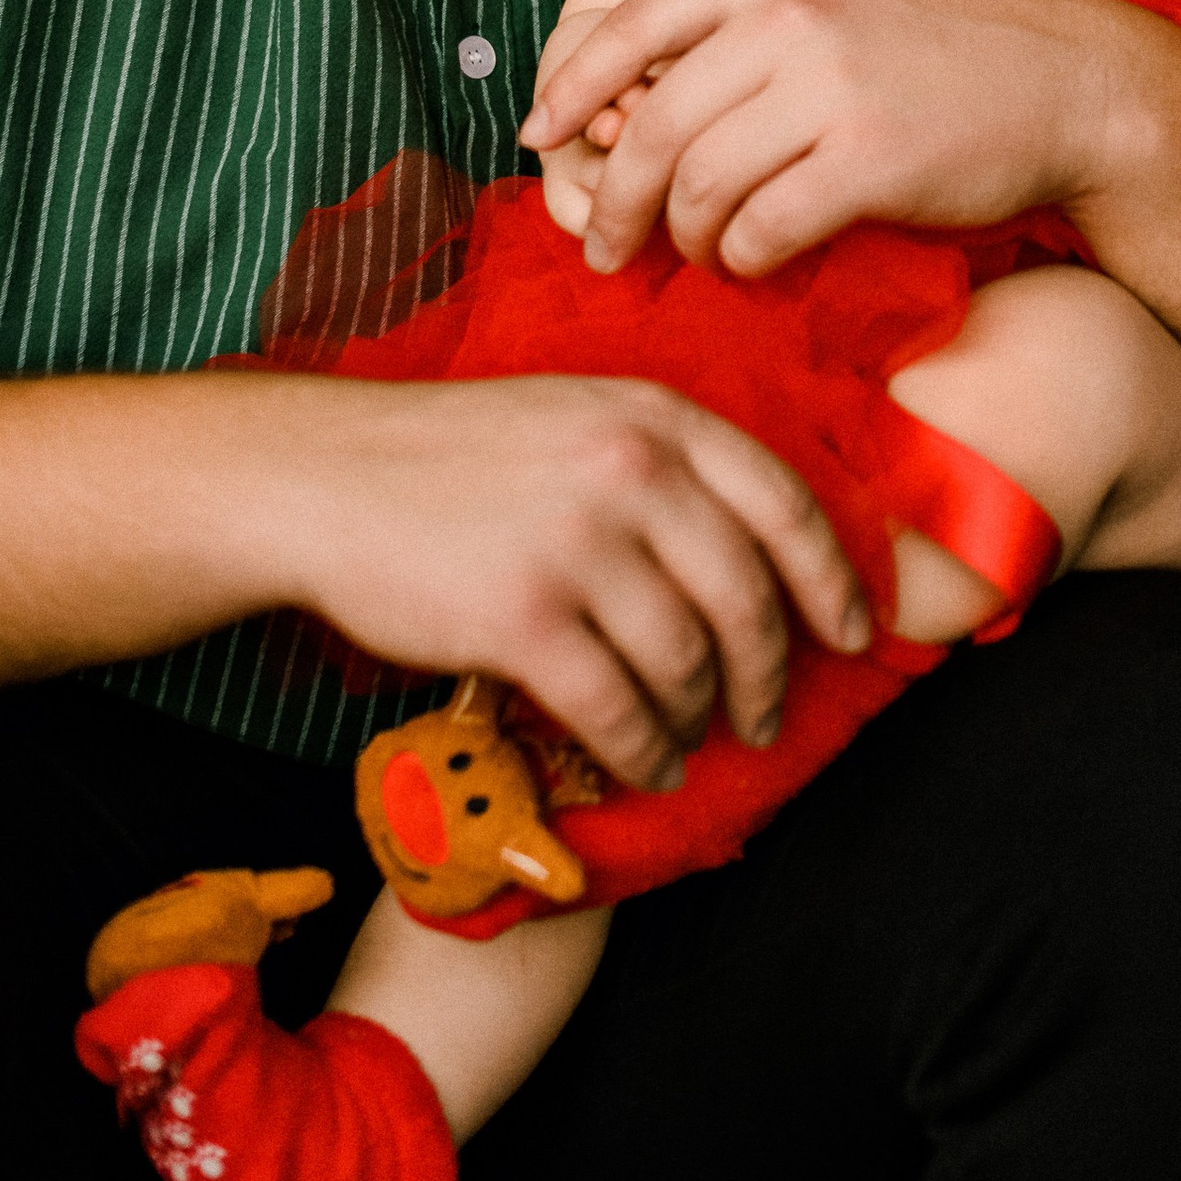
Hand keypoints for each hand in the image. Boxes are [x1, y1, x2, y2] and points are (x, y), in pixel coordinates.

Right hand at [265, 367, 870, 792]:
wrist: (327, 477)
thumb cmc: (456, 456)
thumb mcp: (580, 417)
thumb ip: (665, 465)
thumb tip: (756, 553)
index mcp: (658, 418)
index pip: (786, 506)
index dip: (832, 582)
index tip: (854, 637)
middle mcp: (633, 472)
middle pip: (747, 598)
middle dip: (769, 674)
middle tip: (766, 719)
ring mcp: (579, 545)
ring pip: (685, 662)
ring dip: (697, 720)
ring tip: (688, 743)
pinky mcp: (523, 618)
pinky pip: (616, 709)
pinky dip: (643, 750)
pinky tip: (646, 764)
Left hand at [522, 0, 1114, 276]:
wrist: (1067, 84)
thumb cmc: (937, 53)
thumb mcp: (832, 1)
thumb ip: (738, 37)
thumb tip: (620, 111)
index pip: (632, 24)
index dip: (571, 87)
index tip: (540, 135)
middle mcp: (790, 18)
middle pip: (650, 125)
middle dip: (611, 199)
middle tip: (606, 247)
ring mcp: (830, 87)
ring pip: (696, 186)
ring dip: (684, 237)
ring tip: (701, 253)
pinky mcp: (868, 162)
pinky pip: (759, 231)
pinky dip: (743, 258)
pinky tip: (758, 258)